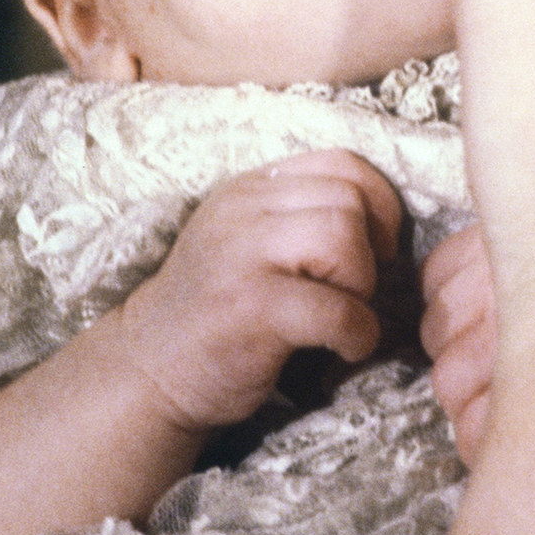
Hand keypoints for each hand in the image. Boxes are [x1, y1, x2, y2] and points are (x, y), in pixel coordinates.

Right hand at [115, 150, 402, 441]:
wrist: (149, 370)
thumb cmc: (216, 310)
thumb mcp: (246, 241)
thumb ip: (298, 216)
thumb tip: (386, 218)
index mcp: (249, 189)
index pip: (341, 163)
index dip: (380, 203)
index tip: (379, 247)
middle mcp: (242, 211)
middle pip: (348, 200)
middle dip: (370, 250)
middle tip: (354, 290)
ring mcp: (241, 257)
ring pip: (343, 239)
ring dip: (362, 284)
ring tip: (344, 313)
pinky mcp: (250, 310)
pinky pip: (336, 308)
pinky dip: (357, 332)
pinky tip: (345, 347)